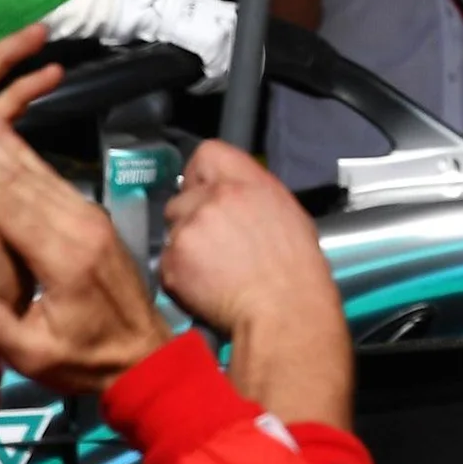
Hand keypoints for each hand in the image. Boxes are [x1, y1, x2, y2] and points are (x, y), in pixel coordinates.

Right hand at [0, 110, 171, 392]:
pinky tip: (3, 138)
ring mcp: (89, 218)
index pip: (9, 204)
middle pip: (20, 179)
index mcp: (64, 257)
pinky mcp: (92, 218)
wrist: (144, 356)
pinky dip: (24, 157)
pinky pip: (52, 180)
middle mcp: (79, 226)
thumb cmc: (85, 361)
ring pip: (38, 173)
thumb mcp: (33, 357)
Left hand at [160, 140, 348, 429]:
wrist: (284, 309)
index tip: (204, 191)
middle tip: (212, 241)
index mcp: (247, 181)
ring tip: (214, 269)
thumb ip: (253, 195)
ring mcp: (191, 228)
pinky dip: (181, 274)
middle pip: (181, 197)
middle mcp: (215, 198)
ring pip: (172, 231)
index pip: (207, 154)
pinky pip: (167, 262)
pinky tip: (206, 285)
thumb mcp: (286, 212)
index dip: (201, 175)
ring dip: (186, 246)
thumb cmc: (295, 270)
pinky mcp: (174, 260)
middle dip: (190, 217)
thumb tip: (232, 194)